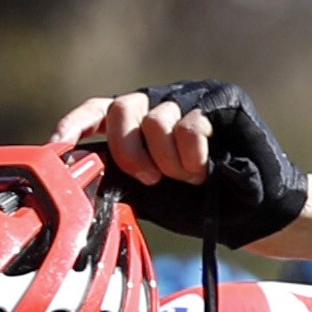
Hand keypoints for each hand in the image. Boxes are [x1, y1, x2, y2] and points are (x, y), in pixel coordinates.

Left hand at [54, 81, 307, 244]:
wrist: (254, 215)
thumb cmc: (201, 207)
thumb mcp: (148, 195)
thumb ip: (116, 178)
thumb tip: (74, 176)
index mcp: (140, 122)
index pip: (100, 110)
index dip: (76, 122)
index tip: (57, 145)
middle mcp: (162, 102)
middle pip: (123, 108)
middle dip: (130, 149)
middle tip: (151, 178)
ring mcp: (193, 97)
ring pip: (157, 119)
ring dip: (173, 162)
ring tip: (193, 178)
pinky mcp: (223, 98)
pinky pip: (192, 123)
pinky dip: (196, 155)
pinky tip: (211, 169)